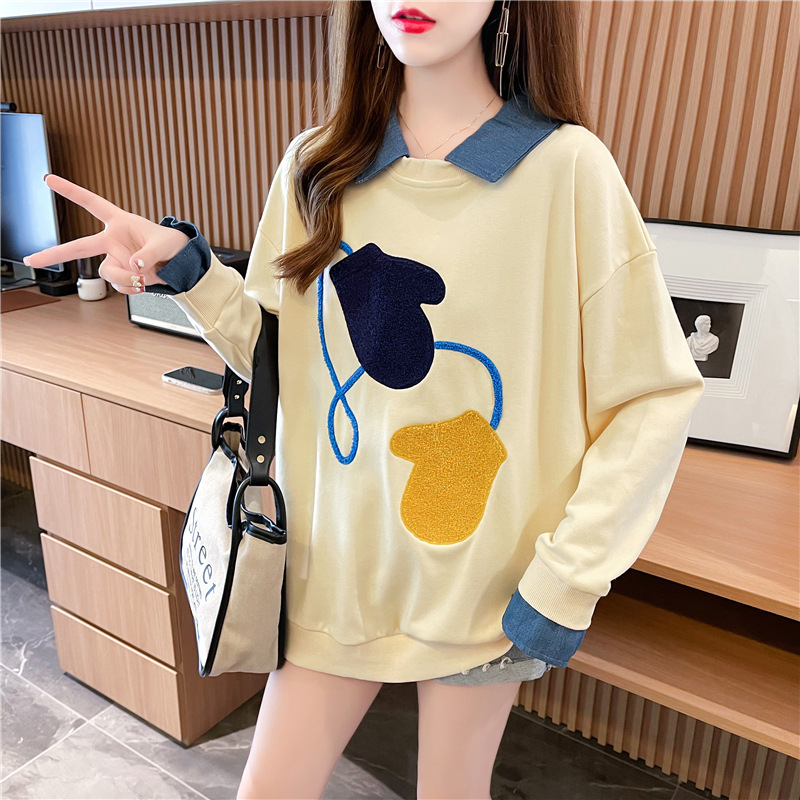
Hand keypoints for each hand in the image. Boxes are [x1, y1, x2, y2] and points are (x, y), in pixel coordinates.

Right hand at [23, 174, 190, 294]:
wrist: (180, 264)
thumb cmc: (172, 244)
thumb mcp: (164, 244)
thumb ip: (148, 254)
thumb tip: (134, 266)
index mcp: (119, 222)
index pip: (92, 203)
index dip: (71, 191)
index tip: (49, 179)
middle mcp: (112, 241)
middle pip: (78, 247)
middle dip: (54, 254)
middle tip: (31, 260)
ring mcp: (116, 259)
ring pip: (105, 272)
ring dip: (123, 279)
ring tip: (142, 279)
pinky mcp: (122, 275)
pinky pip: (118, 285)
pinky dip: (130, 288)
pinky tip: (142, 285)